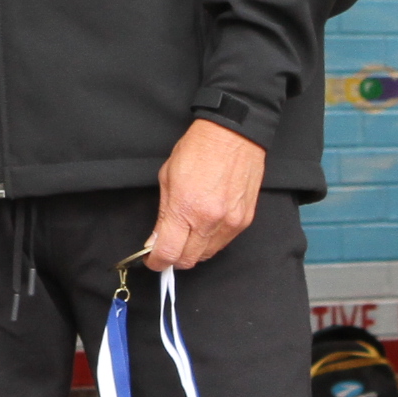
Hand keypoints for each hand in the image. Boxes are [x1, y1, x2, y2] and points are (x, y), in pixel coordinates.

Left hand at [143, 117, 265, 271]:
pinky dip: (211, 241)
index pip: (168, 252)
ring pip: (207, 254)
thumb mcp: (167, 177)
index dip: (156, 261)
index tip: (152, 259)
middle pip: (188, 260)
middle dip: (174, 259)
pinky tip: (205, 226)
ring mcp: (231, 223)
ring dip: (193, 250)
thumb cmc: (199, 149)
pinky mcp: (245, 221)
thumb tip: (156, 239)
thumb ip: (163, 214)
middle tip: (167, 247)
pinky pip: (224, 243)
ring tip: (187, 234)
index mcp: (186, 209)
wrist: (234, 135)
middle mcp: (210, 221)